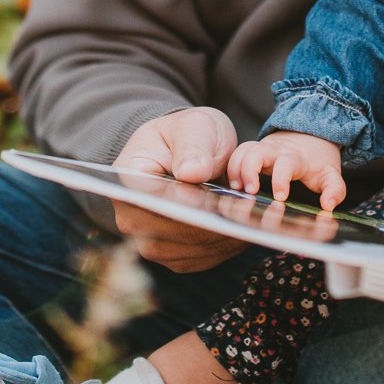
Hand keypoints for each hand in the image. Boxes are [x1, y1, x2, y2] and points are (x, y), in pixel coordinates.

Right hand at [111, 107, 244, 271]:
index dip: (188, 205)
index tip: (221, 202)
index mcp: (126, 181)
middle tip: (251, 211)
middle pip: (176, 232)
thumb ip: (192, 147)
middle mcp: (132, 219)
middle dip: (216, 223)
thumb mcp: (193, 127)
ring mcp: (153, 243)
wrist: (187, 150)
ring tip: (257, 217)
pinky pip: (207, 256)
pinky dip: (232, 243)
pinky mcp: (178, 256)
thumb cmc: (186, 134)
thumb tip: (192, 173)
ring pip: (196, 249)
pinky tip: (252, 226)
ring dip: (229, 235)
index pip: (155, 201)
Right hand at [226, 132, 348, 210]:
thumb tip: (329, 205)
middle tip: (250, 191)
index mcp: (296, 157)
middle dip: (249, 171)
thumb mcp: (331, 174)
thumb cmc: (318, 159)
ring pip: (243, 151)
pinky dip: (231, 167)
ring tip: (236, 189)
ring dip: (236, 169)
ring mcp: (263, 148)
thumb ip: (335, 190)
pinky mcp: (254, 150)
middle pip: (256, 152)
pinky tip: (233, 184)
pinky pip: (238, 153)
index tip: (280, 197)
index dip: (281, 180)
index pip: (286, 164)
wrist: (311, 134)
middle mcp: (276, 150)